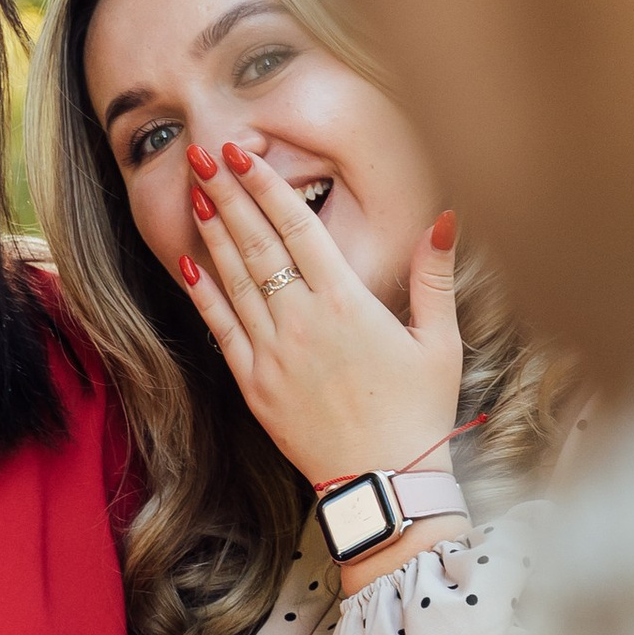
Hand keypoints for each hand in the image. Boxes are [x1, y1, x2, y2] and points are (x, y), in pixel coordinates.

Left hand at [180, 146, 463, 490]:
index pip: (298, 229)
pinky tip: (188, 261)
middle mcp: (303, 322)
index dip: (267, 186)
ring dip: (212, 232)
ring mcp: (273, 354)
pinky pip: (222, 328)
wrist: (386, 481)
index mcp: (348, 304)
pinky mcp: (255, 385)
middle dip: (228, 194)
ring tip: (194, 191)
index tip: (243, 152)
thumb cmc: (419, 410)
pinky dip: (203, 292)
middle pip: (257, 244)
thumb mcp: (440, 341)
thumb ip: (435, 275)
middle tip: (203, 153)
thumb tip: (446, 217)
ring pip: (234, 280)